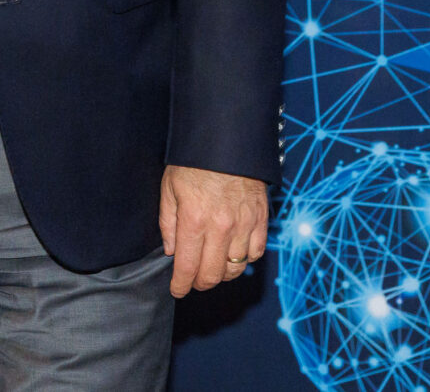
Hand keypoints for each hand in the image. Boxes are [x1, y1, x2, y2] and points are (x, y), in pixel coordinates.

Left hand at [160, 164, 268, 296]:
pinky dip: (245, 259)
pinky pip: (256, 253)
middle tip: (193, 280)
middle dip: (200, 283)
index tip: (177, 290)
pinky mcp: (261, 218)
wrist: (227, 138)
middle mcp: (221, 227)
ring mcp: (244, 224)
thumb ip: (168, 223)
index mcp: (194, 220)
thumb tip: (172, 251)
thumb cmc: (194, 161)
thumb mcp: (169, 187)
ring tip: (213, 267)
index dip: (181, 285)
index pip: (188, 268)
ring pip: (235, 268)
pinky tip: (235, 252)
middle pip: (212, 275)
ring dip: (222, 274)